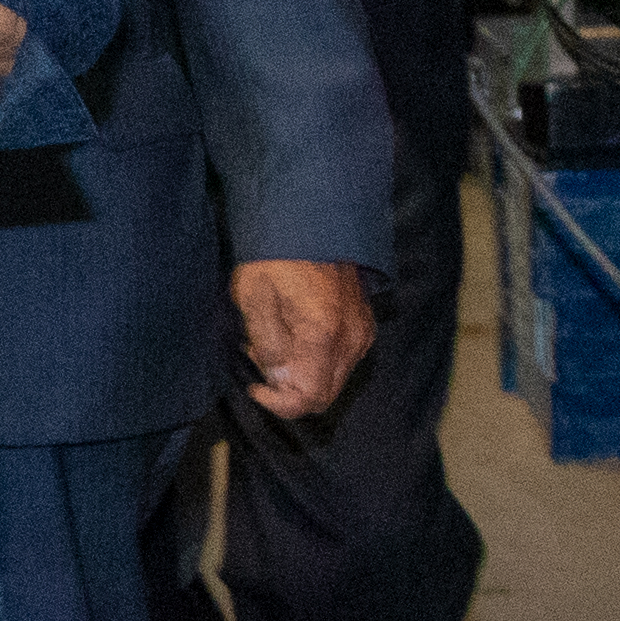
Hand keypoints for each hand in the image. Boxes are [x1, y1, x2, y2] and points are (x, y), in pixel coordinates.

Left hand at [235, 258, 374, 422]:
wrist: (308, 217)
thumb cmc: (276, 254)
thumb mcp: (255, 298)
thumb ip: (268, 345)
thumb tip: (278, 378)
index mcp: (324, 334)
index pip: (310, 398)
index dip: (279, 403)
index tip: (256, 386)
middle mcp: (352, 337)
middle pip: (325, 395)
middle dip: (289, 389)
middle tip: (260, 360)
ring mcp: (363, 330)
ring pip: (334, 379)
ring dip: (303, 374)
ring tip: (272, 343)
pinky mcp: (364, 322)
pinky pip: (343, 359)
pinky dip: (318, 360)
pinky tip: (293, 335)